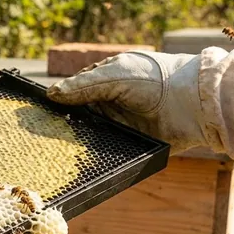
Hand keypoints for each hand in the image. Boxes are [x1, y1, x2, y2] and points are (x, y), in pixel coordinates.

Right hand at [46, 51, 207, 153]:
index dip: (58, 100)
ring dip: (77, 140)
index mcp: (106, 80)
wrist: (194, 104)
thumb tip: (51, 94)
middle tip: (43, 132)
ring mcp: (119, 125)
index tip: (39, 111)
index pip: (74, 91)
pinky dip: (93, 154)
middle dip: (64, 122)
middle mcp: (111, 102)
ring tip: (55, 147)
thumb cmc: (156, 80)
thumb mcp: (114, 75)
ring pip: (89, 134)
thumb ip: (82, 86)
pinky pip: (105, 152)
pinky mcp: (129, 146)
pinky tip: (77, 158)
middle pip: (78, 115)